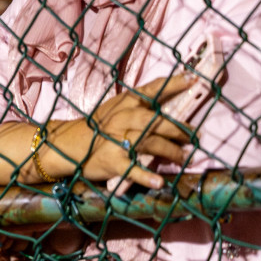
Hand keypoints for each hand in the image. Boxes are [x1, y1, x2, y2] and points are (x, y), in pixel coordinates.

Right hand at [43, 73, 198, 188]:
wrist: (66, 145)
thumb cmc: (97, 127)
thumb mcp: (115, 110)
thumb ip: (140, 108)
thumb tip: (171, 109)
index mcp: (124, 103)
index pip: (152, 90)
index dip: (173, 84)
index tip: (194, 79)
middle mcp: (121, 118)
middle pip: (157, 121)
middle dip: (179, 129)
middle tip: (194, 137)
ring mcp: (116, 140)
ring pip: (151, 143)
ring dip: (172, 152)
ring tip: (184, 158)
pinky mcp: (112, 161)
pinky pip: (132, 169)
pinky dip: (146, 176)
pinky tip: (159, 181)